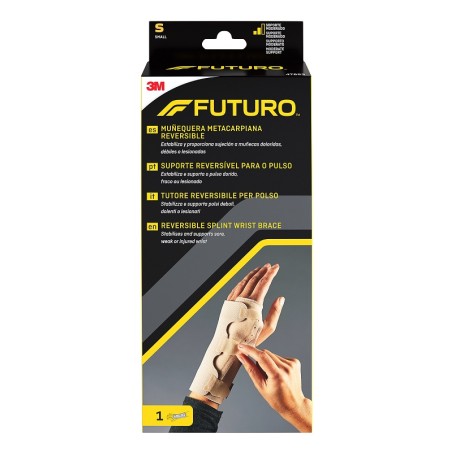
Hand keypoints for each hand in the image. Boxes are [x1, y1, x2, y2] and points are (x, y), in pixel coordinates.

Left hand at [189, 264, 284, 407]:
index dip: (271, 273)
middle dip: (263, 271)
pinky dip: (244, 280)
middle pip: (254, 279)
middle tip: (269, 265)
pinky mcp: (228, 302)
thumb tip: (281, 298)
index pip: (264, 283)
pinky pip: (237, 287)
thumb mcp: (267, 328)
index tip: (276, 267)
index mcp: (253, 304)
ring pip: (244, 281)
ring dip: (253, 274)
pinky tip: (247, 280)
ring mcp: (234, 299)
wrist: (229, 346)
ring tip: (259, 269)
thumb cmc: (250, 340)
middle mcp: (242, 299)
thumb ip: (275, 312)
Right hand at [237, 344, 311, 431]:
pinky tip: (278, 373)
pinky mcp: (295, 362)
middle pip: (266, 353)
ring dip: (267, 361)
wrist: (294, 404)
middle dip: (259, 359)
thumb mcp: (260, 386)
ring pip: (272, 354)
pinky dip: (275, 362)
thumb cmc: (277, 399)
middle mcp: (286, 368)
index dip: (250, 350)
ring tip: (271, 375)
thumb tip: (241, 356)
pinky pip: (279, 356)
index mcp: (277, 375)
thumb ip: (250, 369)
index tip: (241, 346)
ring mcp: (292, 364)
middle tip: (261, 373)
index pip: (261, 357)